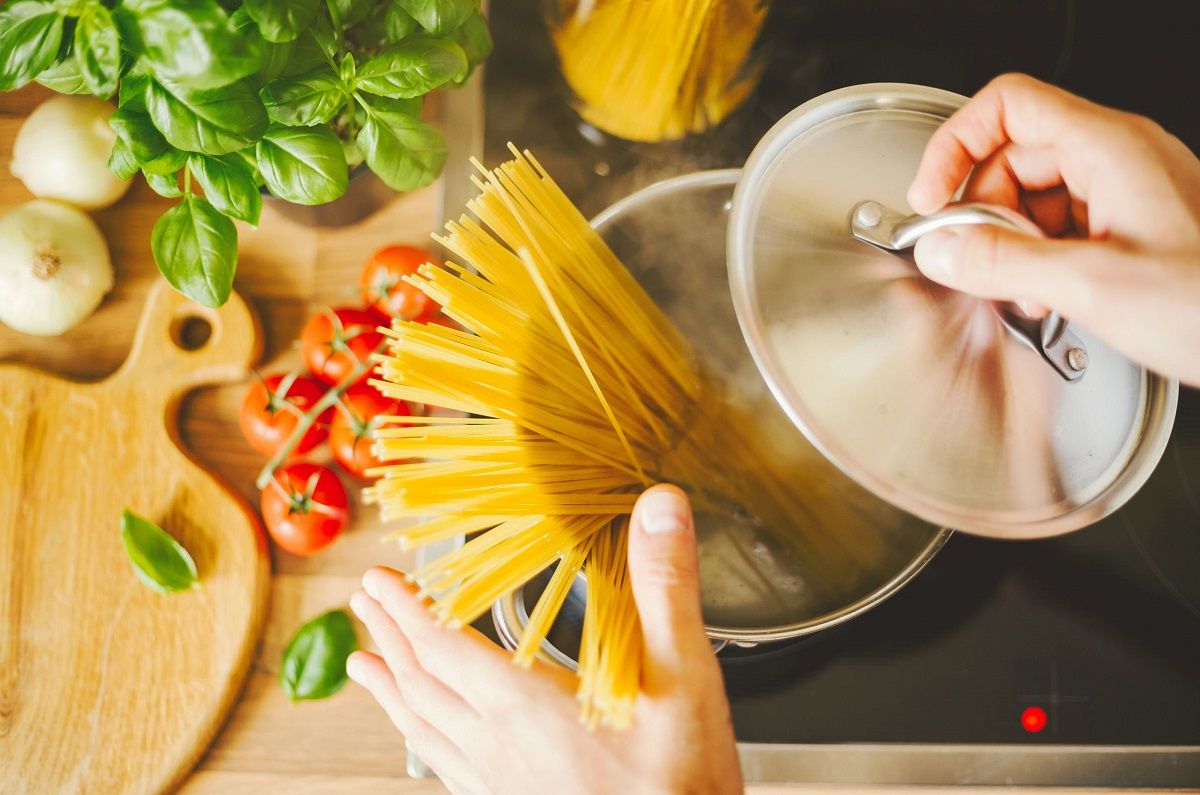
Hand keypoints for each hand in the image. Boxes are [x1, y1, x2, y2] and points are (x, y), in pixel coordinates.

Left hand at [346, 485, 742, 794]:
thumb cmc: (681, 783)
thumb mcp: (684, 676)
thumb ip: (665, 589)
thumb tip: (659, 508)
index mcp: (524, 705)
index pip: (442, 645)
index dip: (405, 608)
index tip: (376, 580)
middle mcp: (497, 745)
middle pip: (421, 682)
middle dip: (389, 635)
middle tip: (363, 604)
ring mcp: (498, 783)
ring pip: (422, 728)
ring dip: (390, 688)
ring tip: (361, 666)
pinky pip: (444, 766)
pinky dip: (418, 737)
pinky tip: (422, 739)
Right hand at [907, 73, 1199, 386]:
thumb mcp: (1092, 286)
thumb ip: (1002, 264)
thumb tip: (940, 249)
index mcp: (1108, 148)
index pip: (1006, 106)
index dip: (955, 145)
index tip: (931, 199)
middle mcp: (1117, 159)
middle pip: (1012, 158)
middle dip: (983, 214)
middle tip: (979, 264)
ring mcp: (1126, 191)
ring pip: (1034, 197)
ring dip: (1011, 245)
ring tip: (1024, 291)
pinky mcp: (1131, 226)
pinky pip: (1062, 226)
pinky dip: (1040, 260)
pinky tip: (1049, 297)